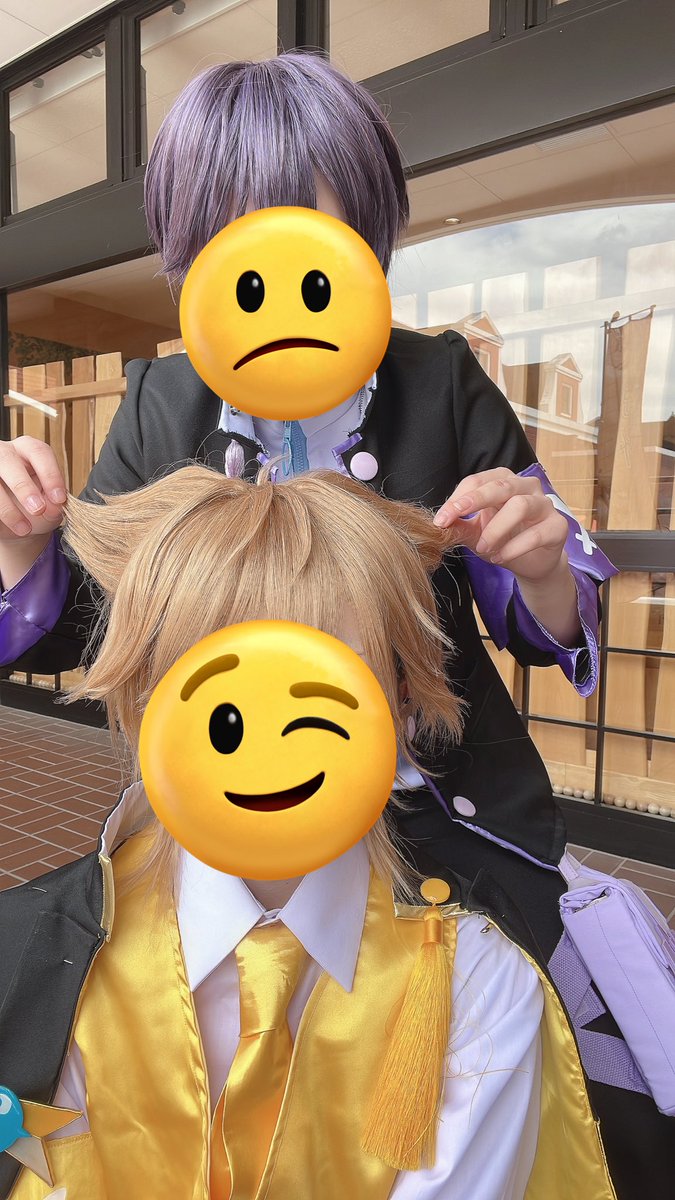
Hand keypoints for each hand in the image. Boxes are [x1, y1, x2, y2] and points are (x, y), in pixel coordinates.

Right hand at [0, 437, 66, 539]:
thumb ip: (54, 503)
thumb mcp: (50, 505)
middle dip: (24, 486)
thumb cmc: (36, 506)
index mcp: (29, 450)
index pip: (40, 453)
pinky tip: (6, 527)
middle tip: (38, 509)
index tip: (59, 499)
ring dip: (7, 508)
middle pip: (9, 460)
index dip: (50, 475)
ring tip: (24, 528)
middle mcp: (5, 453)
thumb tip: (54, 506)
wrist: (17, 524)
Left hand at [433, 467, 568, 582]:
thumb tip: (439, 524)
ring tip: (482, 548)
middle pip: (501, 485)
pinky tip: (500, 558)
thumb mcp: (476, 533)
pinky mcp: (558, 527)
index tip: (440, 520)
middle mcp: (526, 487)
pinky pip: (536, 534)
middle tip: (453, 519)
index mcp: (503, 481)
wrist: (532, 563)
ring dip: (496, 528)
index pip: (478, 481)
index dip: (457, 499)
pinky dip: (514, 547)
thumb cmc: (503, 540)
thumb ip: (459, 526)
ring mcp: (545, 505)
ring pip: (520, 506)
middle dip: (474, 500)